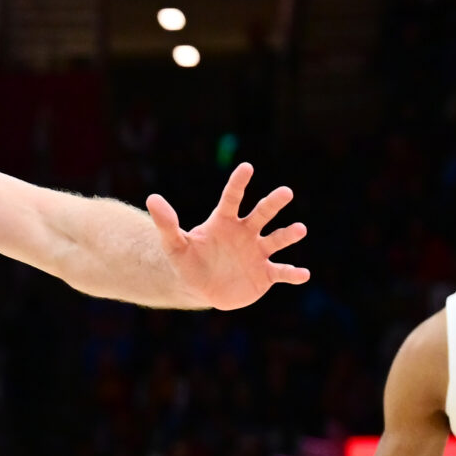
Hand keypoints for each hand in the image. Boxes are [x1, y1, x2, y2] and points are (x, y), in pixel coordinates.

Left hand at [145, 162, 308, 309]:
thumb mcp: (174, 245)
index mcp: (225, 221)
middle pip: (262, 213)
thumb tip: (152, 198)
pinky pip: (281, 272)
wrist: (201, 288)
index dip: (238, 183)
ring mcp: (257, 252)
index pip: (232, 198)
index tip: (246, 167)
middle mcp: (246, 232)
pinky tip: (303, 275)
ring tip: (299, 229)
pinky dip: (293, 274)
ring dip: (288, 234)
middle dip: (273, 203)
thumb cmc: (188, 262)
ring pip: (276, 239)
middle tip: (285, 192)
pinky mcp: (264, 274)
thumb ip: (167, 224)